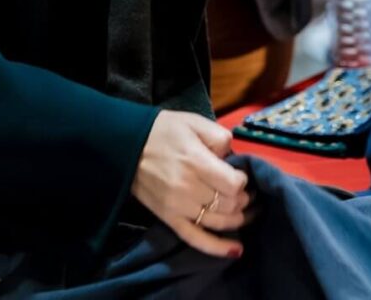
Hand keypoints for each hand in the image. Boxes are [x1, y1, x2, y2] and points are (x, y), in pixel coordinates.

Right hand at [131, 111, 252, 258]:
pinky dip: (218, 248)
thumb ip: (219, 136)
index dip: (243, 180)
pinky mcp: (170, 220)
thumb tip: (233, 157)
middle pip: (229, 203)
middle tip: (244, 191)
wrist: (126, 145)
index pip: (233, 184)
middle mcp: (188, 188)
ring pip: (219, 222)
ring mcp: (178, 207)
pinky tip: (236, 250)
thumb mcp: (193, 121)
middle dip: (242, 198)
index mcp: (195, 161)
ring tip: (243, 210)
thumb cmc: (163, 131)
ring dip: (237, 218)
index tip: (240, 173)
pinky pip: (197, 239)